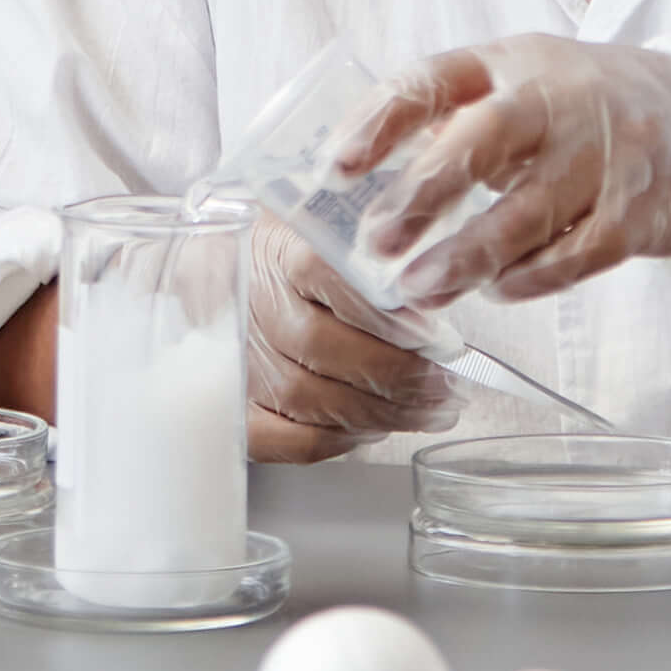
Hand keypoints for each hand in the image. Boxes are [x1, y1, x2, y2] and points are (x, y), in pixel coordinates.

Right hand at [246, 218, 449, 463]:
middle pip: (324, 347)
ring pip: (314, 401)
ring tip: (430, 410)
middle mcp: (249, 306)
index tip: (439, 338)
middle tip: (448, 385)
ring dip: (384, 413)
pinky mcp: (236, 411)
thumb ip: (368, 251)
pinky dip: (342, 441)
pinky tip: (374, 427)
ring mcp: (237, 363)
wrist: (222, 280)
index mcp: (273, 249)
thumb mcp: (326, 229)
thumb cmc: (289, 258)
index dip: (387, 315)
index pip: (326, 276)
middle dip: (401, 375)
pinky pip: (292, 440)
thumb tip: (430, 288)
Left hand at [352, 38, 670, 311]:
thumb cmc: (586, 110)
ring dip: (466, 255)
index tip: (336, 167)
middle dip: (424, 192)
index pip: (436, 78)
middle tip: (377, 240)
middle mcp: (559, 97)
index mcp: (512, 60)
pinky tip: (496, 289)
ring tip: (418, 287)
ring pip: (527, 210)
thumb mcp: (523, 85)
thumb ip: (454, 120)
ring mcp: (606, 153)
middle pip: (484, 138)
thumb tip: (360, 184)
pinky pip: (577, 254)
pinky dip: (530, 278)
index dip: (381, 120)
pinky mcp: (640, 210)